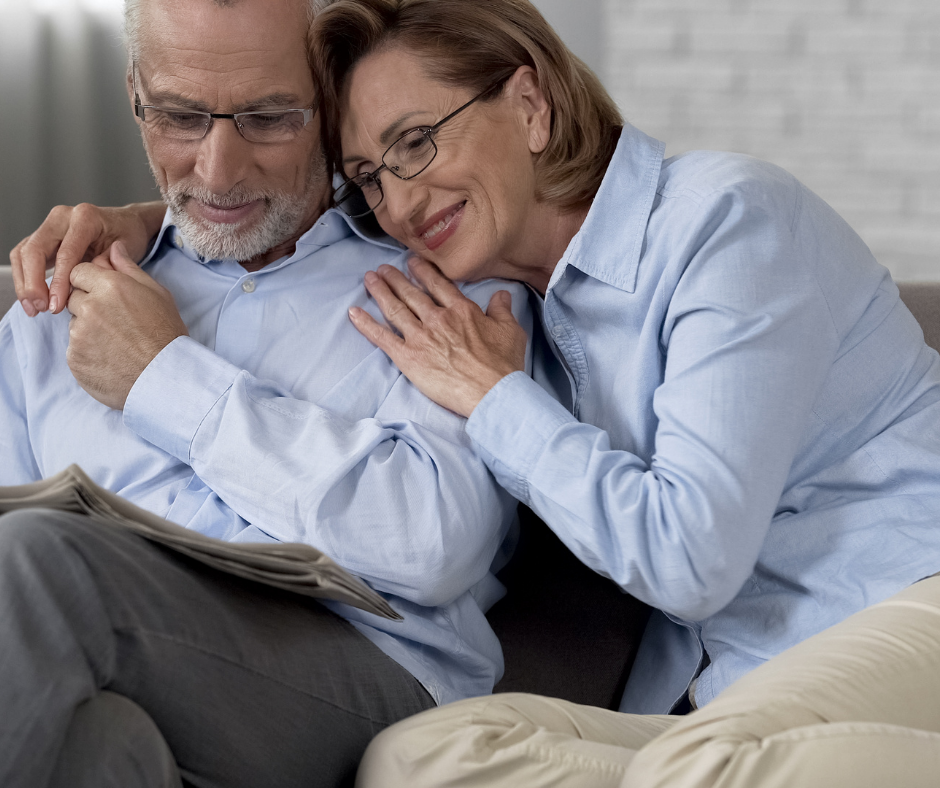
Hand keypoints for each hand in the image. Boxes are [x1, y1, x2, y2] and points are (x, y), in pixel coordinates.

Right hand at [10, 201, 165, 316]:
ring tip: (33, 308)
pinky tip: (33, 300)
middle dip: (33, 282)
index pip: (65, 253)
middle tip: (40, 307)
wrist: (127, 223)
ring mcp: (50, 226)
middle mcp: (62, 217)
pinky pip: (25, 256)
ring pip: (23, 253)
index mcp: (85, 218)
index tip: (56, 305)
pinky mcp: (44, 237)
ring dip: (24, 283)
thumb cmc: (128, 236)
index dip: (59, 282)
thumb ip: (104, 266)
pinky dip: (25, 278)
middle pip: (34, 249)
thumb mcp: (126, 250)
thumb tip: (80, 286)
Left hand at [66, 242, 187, 409]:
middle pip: (73, 297)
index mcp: (109, 286)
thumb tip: (114, 247)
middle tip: (116, 322)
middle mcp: (90, 307)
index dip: (90, 282)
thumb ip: (129, 269)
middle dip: (88, 305)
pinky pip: (75, 350)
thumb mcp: (157, 294)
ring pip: (74, 325)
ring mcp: (79, 335)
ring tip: (117, 343)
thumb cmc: (167, 334)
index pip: (78, 271)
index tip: (105, 295)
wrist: (166, 377)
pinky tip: (112, 359)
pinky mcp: (74, 359)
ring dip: (89, 330)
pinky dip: (89, 353)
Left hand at [349, 257, 526, 417]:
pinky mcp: (408, 357)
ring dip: (380, 292)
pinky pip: (382, 337)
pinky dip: (366, 324)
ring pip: (395, 309)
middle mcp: (437, 318)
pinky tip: (353, 313)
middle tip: (383, 269)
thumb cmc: (503, 365)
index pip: (437, 285)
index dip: (423, 272)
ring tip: (369, 280)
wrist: (491, 392)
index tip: (412, 263)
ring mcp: (420, 337)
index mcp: (461, 310)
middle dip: (395, 279)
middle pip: (411, 293)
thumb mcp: (511, 331)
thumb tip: (501, 294)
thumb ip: (502, 309)